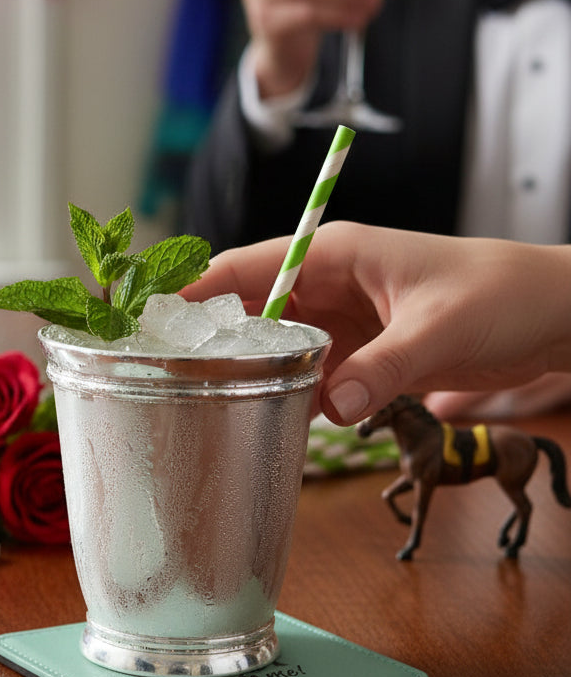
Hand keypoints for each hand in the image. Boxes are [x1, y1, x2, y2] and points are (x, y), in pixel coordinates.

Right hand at [181, 222, 570, 424]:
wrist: (556, 318)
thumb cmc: (504, 294)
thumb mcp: (442, 326)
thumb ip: (385, 365)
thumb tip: (334, 406)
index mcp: (335, 256)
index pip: (244, 267)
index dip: (192, 288)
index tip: (147, 319)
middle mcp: (327, 287)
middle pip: (247, 311)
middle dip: (212, 341)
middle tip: (171, 377)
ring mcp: (341, 324)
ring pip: (275, 349)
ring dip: (255, 376)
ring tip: (216, 406)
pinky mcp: (360, 357)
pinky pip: (310, 378)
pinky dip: (295, 398)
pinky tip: (283, 421)